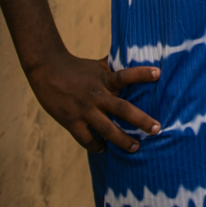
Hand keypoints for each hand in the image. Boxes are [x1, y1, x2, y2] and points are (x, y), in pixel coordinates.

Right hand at [27, 52, 160, 152]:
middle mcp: (97, 95)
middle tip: (157, 129)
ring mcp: (84, 110)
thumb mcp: (98, 65)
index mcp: (104, 79)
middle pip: (122, 109)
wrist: (47, 70)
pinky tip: (103, 149)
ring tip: (135, 148)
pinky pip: (86, 139)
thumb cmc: (76, 67)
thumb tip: (132, 56)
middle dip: (141, 120)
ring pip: (107, 129)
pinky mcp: (71, 122)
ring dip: (123, 140)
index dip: (141, 74)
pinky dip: (96, 146)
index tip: (158, 74)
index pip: (126, 75)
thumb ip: (114, 66)